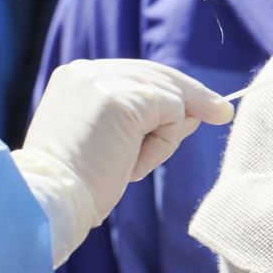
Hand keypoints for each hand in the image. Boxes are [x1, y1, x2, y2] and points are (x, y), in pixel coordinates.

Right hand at [17, 59, 232, 263]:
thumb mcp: (106, 143)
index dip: (168, 91)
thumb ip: (140, 121)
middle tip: (223, 113)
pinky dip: (163, 144)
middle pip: (157, 74)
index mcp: (75, 78)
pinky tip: (132, 167)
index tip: (196, 109)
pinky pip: (172, 114)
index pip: (134, 74)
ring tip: (129, 168)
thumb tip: (192, 113)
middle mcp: (87, 71)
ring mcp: (104, 81)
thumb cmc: (74, 185)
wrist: (49, 201)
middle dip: (193, 95)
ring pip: (168, 96)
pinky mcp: (123, 99)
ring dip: (164, 137)